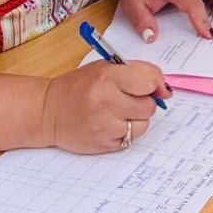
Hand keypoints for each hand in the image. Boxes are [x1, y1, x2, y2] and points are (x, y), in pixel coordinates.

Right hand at [43, 59, 170, 153]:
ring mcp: (104, 126)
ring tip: (118, 112)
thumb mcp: (106, 67)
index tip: (152, 86)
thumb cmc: (80, 86)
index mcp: (108, 77)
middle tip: (127, 98)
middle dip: (143, 101)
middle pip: (149, 106)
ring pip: (143, 125)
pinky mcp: (102, 145)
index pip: (149, 81)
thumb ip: (137, 72)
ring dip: (136, 119)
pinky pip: (130, 139)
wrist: (48, 111)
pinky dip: (126, 132)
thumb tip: (164, 89)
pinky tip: (111, 124)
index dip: (155, 84)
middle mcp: (106, 102)